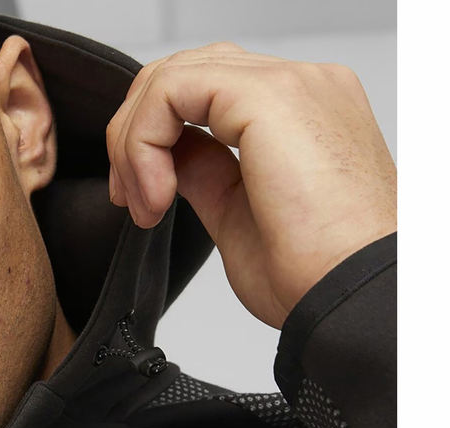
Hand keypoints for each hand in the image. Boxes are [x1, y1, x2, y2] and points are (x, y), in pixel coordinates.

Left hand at [106, 43, 396, 327]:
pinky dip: (144, 141)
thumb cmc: (316, 274)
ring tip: (143, 202)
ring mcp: (288, 85)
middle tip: (131, 198)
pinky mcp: (268, 96)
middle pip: (185, 74)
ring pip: (172, 76)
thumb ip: (205, 175)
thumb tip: (171, 160)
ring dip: (136, 141)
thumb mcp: (237, 217)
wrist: (352, 296)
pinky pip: (172, 89)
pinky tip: (157, 193)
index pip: (205, 91)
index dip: (154, 140)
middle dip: (136, 135)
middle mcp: (299, 89)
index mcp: (298, 115)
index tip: (141, 201)